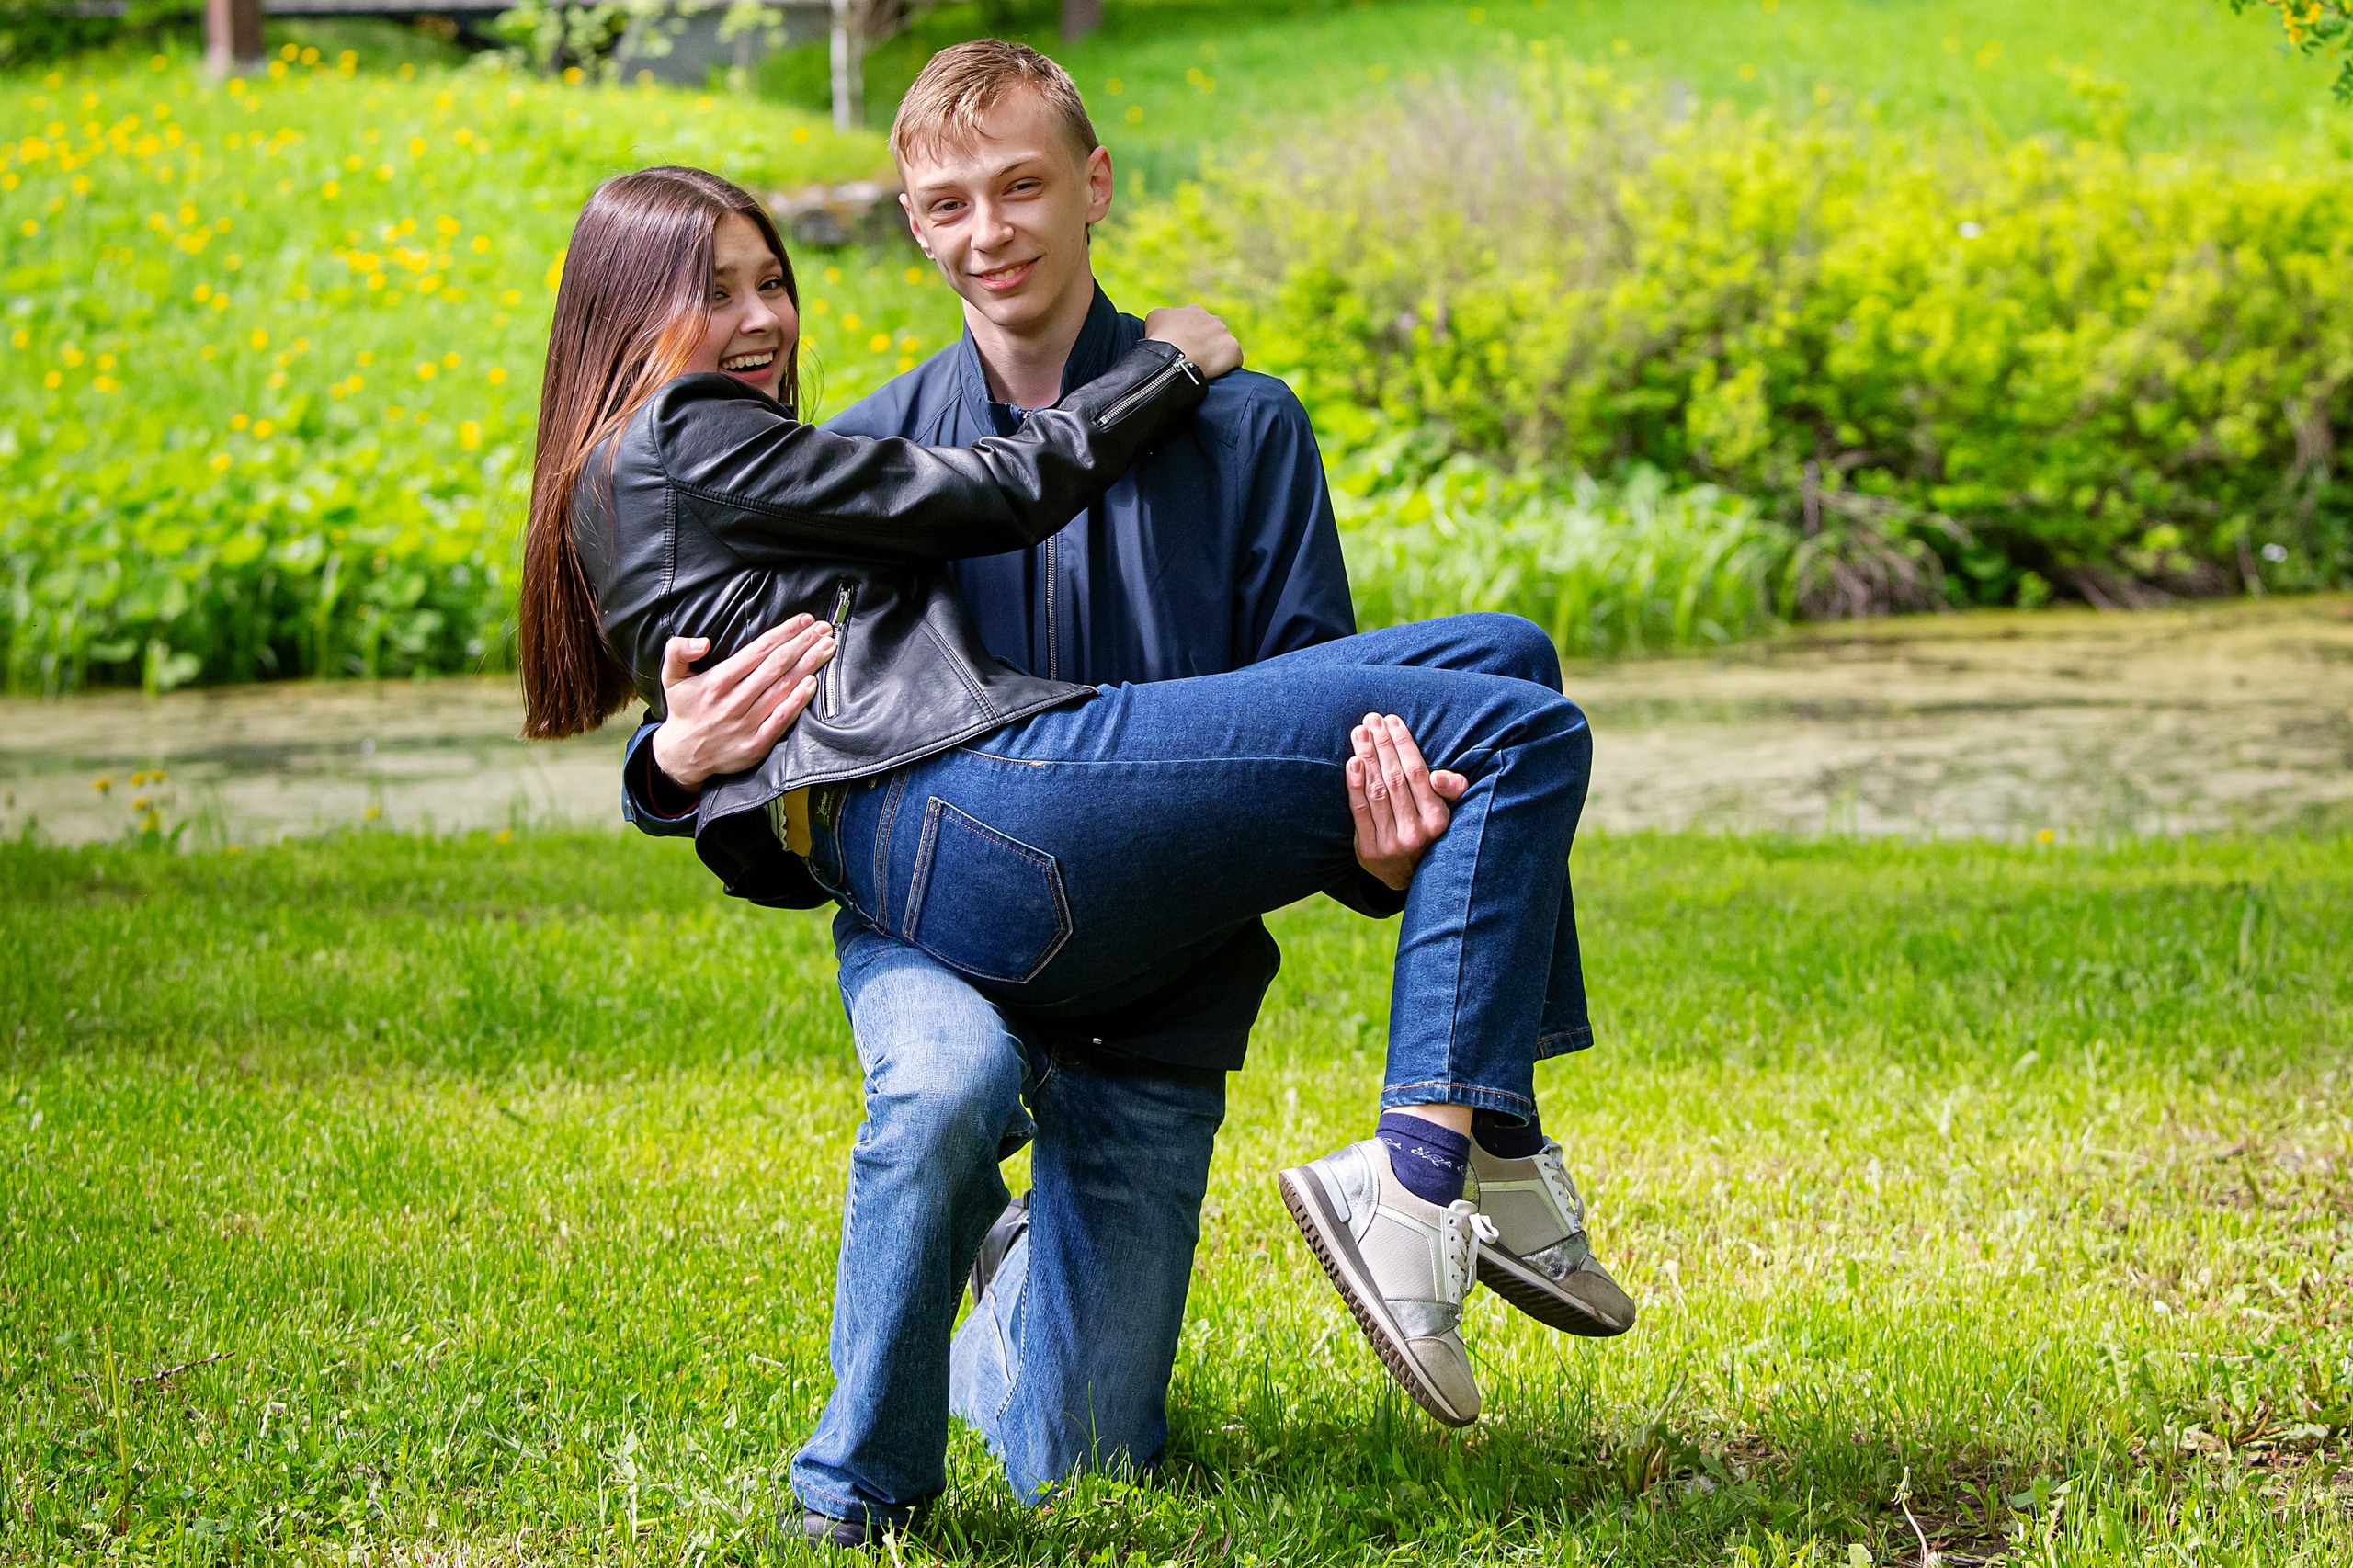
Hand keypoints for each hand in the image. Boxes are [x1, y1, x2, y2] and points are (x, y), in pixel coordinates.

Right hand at [648, 617, 834, 793]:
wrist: (682, 755)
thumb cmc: (684, 709)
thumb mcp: (671, 677)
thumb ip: (677, 652)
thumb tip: (702, 642)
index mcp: (717, 681)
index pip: (758, 650)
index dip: (784, 633)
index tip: (804, 620)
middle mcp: (733, 701)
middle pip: (776, 666)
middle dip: (803, 644)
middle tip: (824, 629)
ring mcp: (746, 724)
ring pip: (783, 688)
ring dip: (808, 665)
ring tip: (827, 648)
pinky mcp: (755, 745)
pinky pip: (781, 720)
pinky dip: (798, 701)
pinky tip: (813, 684)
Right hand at [1143, 304, 1242, 377]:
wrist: (1172, 357)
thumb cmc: (1160, 339)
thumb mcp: (1154, 318)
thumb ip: (1166, 316)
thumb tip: (1168, 324)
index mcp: (1194, 311)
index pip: (1194, 323)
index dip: (1188, 336)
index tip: (1183, 348)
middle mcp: (1213, 319)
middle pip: (1212, 333)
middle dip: (1204, 344)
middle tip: (1193, 359)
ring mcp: (1225, 334)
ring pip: (1223, 346)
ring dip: (1216, 355)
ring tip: (1203, 368)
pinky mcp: (1234, 351)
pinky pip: (1234, 359)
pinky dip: (1227, 366)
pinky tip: (1216, 373)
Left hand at [1347, 713, 1468, 891]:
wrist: (1405, 875)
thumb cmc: (1427, 830)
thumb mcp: (1449, 812)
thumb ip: (1452, 790)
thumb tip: (1439, 776)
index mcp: (1438, 819)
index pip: (1417, 773)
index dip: (1404, 744)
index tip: (1392, 721)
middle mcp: (1415, 832)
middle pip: (1394, 778)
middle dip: (1382, 745)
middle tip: (1371, 720)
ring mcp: (1390, 842)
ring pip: (1376, 791)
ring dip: (1366, 757)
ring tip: (1359, 732)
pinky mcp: (1368, 849)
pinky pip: (1360, 810)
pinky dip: (1354, 784)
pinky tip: (1352, 762)